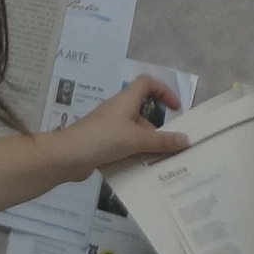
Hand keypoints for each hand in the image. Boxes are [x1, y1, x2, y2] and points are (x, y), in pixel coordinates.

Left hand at [58, 77, 187, 180]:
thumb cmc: (103, 138)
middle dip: (158, 129)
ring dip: (146, 145)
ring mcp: (108, 128)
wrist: (67, 156)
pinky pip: (124, 146)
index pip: (147, 83)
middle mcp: (118, 110)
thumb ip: (162, 141)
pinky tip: (141, 170)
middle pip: (143, 113)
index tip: (175, 108)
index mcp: (126, 100)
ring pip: (134, 133)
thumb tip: (186, 140)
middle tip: (171, 147)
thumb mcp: (136, 139)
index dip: (163, 90)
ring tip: (160, 162)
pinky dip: (133, 155)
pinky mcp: (102, 144)